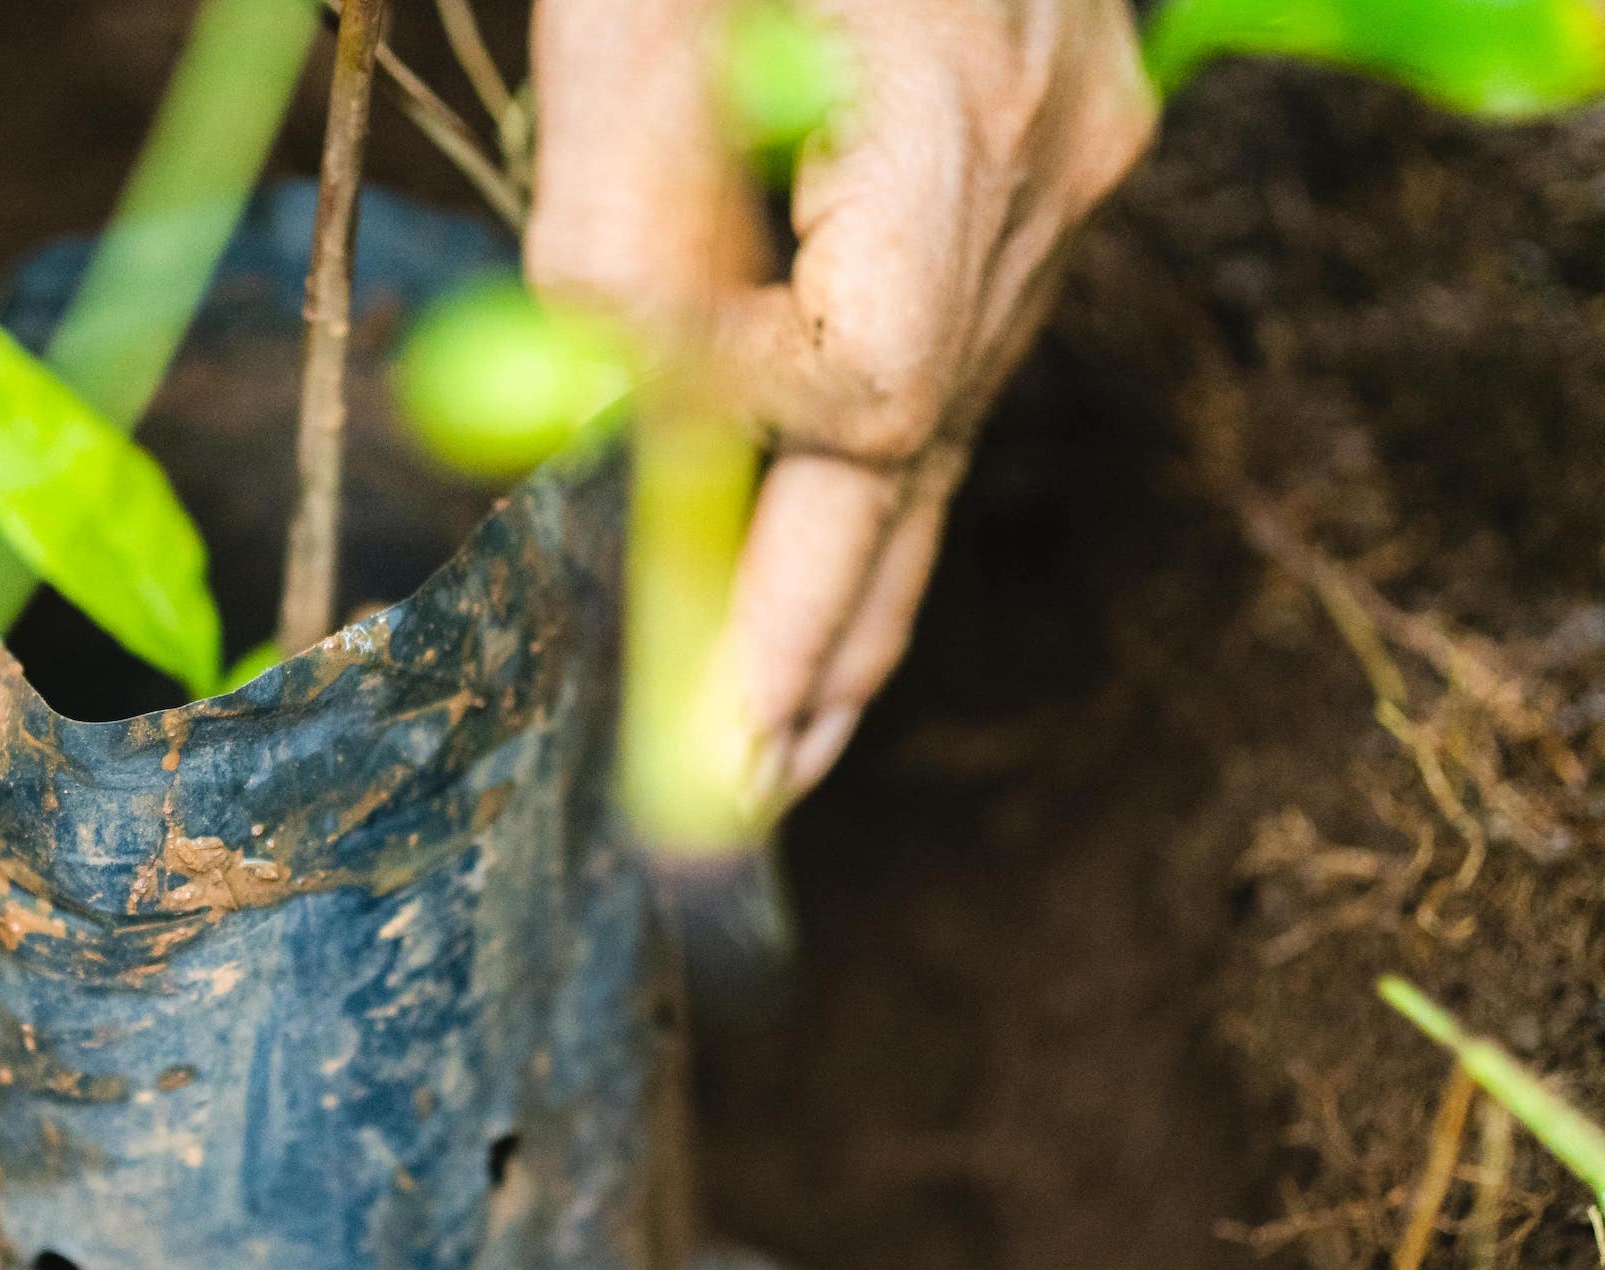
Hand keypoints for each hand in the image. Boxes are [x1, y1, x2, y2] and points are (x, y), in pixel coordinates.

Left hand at [528, 0, 1154, 798]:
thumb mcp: (632, 13)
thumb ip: (617, 222)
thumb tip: (597, 426)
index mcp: (964, 117)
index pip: (861, 386)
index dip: (734, 452)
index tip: (620, 461)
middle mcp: (1046, 166)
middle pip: (921, 463)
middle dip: (807, 644)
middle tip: (719, 802)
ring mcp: (1060, 168)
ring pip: (948, 431)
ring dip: (849, 599)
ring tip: (771, 756)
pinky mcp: (1030, 165)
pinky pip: (951, 366)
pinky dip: (878, 490)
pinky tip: (826, 594)